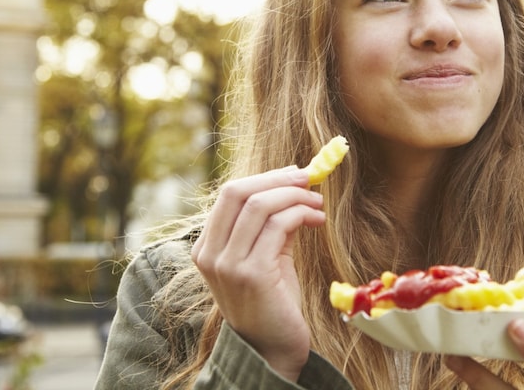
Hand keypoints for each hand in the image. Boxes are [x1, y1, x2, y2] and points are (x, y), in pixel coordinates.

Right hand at [190, 166, 325, 381]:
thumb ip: (271, 224)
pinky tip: (317, 220)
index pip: (229, 194)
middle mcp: (210, 254)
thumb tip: (294, 185)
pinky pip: (277, 227)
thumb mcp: (266, 256)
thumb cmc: (272, 302)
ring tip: (317, 202)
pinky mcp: (252, 274)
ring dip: (295, 196)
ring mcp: (228, 265)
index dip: (265, 178)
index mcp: (206, 247)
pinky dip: (301, 214)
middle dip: (278, 179)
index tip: (295, 174)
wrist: (272, 349)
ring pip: (259, 206)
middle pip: (238, 192)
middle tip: (309, 178)